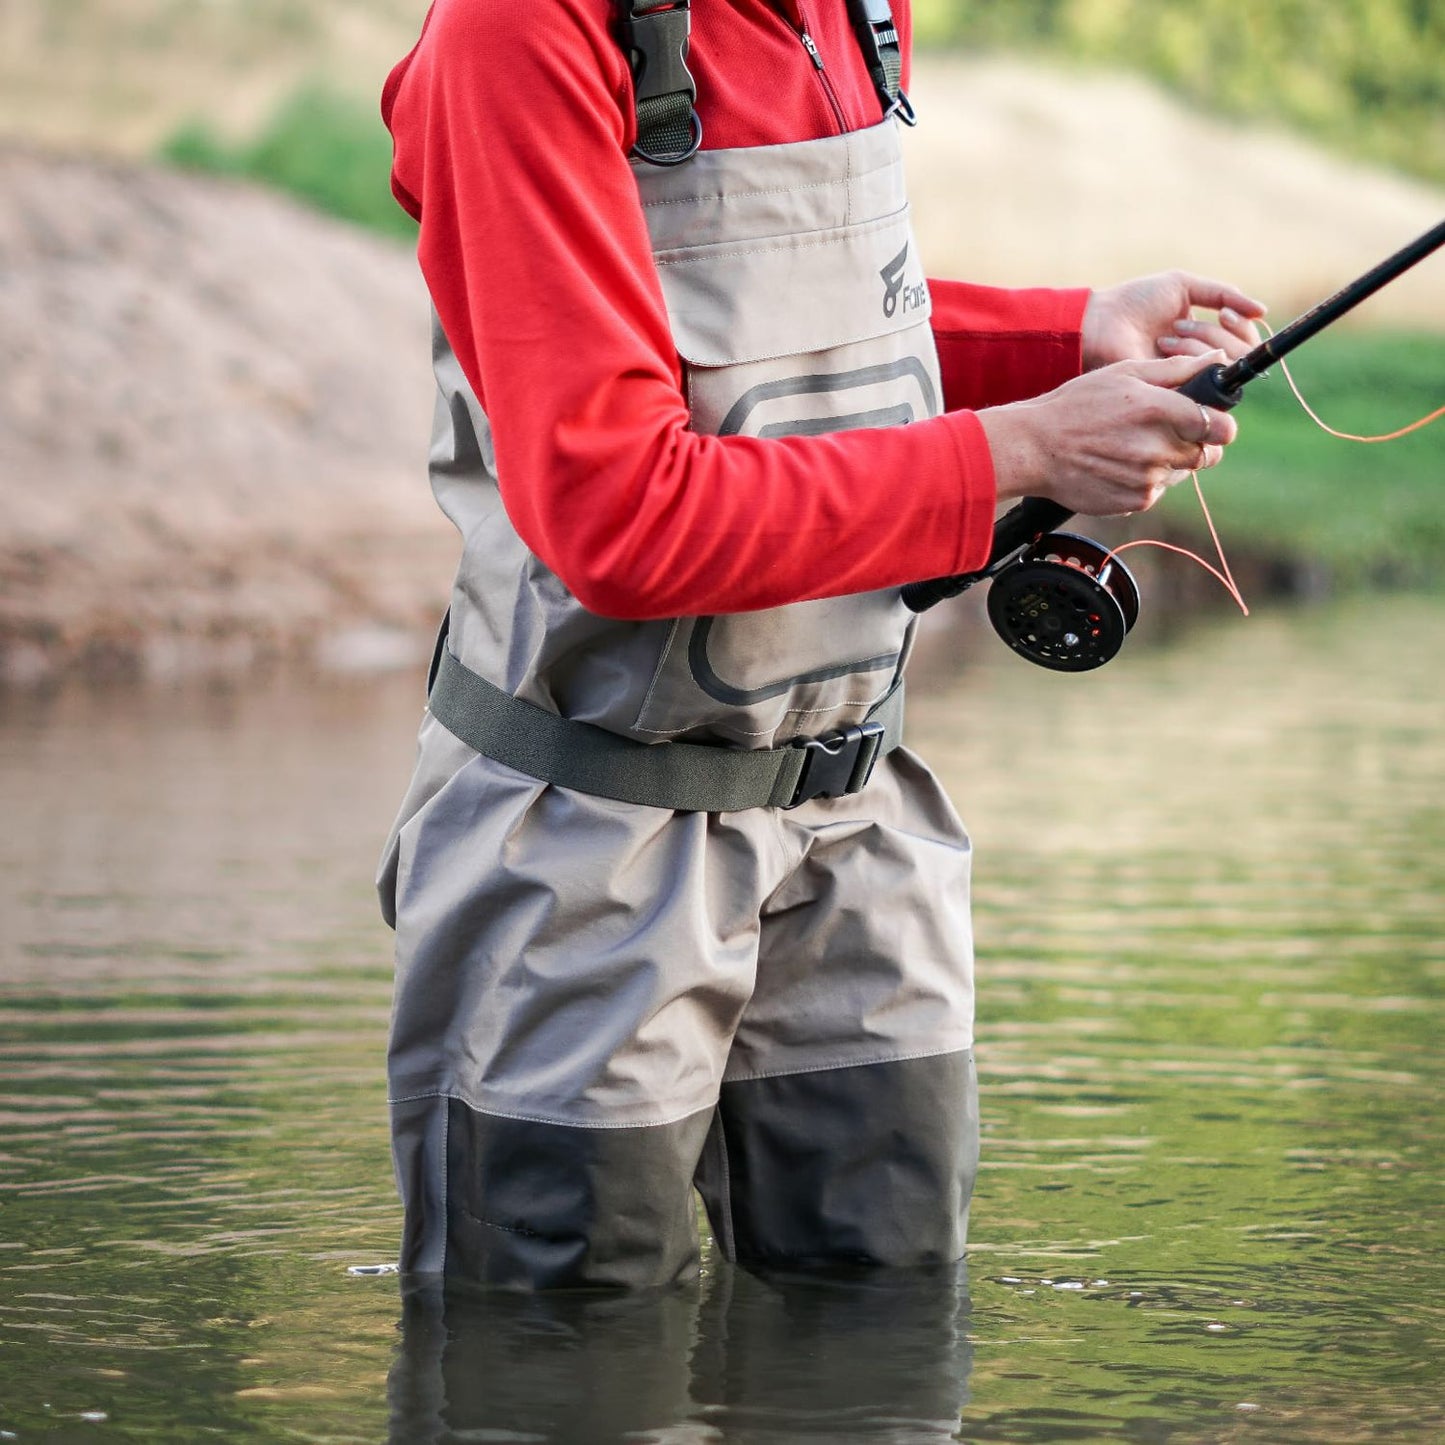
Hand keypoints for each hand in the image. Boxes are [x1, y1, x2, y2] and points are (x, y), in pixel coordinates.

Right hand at [981, 351, 1238, 516]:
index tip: (1211, 423)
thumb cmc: (1076, 405)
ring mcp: (1148, 478)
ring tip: (1128, 447)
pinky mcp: (1135, 500)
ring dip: (1164, 462)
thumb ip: (1176, 369)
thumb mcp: (1123, 373)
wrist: (1034, 448)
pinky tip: (1116, 465)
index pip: (1221, 427)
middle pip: (1205, 454)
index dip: (1221, 425)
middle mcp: (1158, 448)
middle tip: (1159, 432)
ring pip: (1179, 473)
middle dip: (1191, 443)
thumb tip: (1217, 361)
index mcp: (1161, 410)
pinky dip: (1143, 480)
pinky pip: (1155, 491)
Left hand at [1083, 270, 1264, 369]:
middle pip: (1240, 354)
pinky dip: (1190, 356)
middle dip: (1216, 334)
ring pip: (1224, 365)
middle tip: (1182, 325)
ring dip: (1200, 343)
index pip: (1245, 339)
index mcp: (1206, 336)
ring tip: (1167, 335)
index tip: (1224, 312)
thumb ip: (1224, 294)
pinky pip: (1203, 379)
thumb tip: (1262, 311)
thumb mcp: (1184, 286)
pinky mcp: (1174, 392)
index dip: (1241, 326)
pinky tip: (1166, 344)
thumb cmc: (1137, 302)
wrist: (1104, 321)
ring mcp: (1188, 378)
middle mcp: (1201, 361)